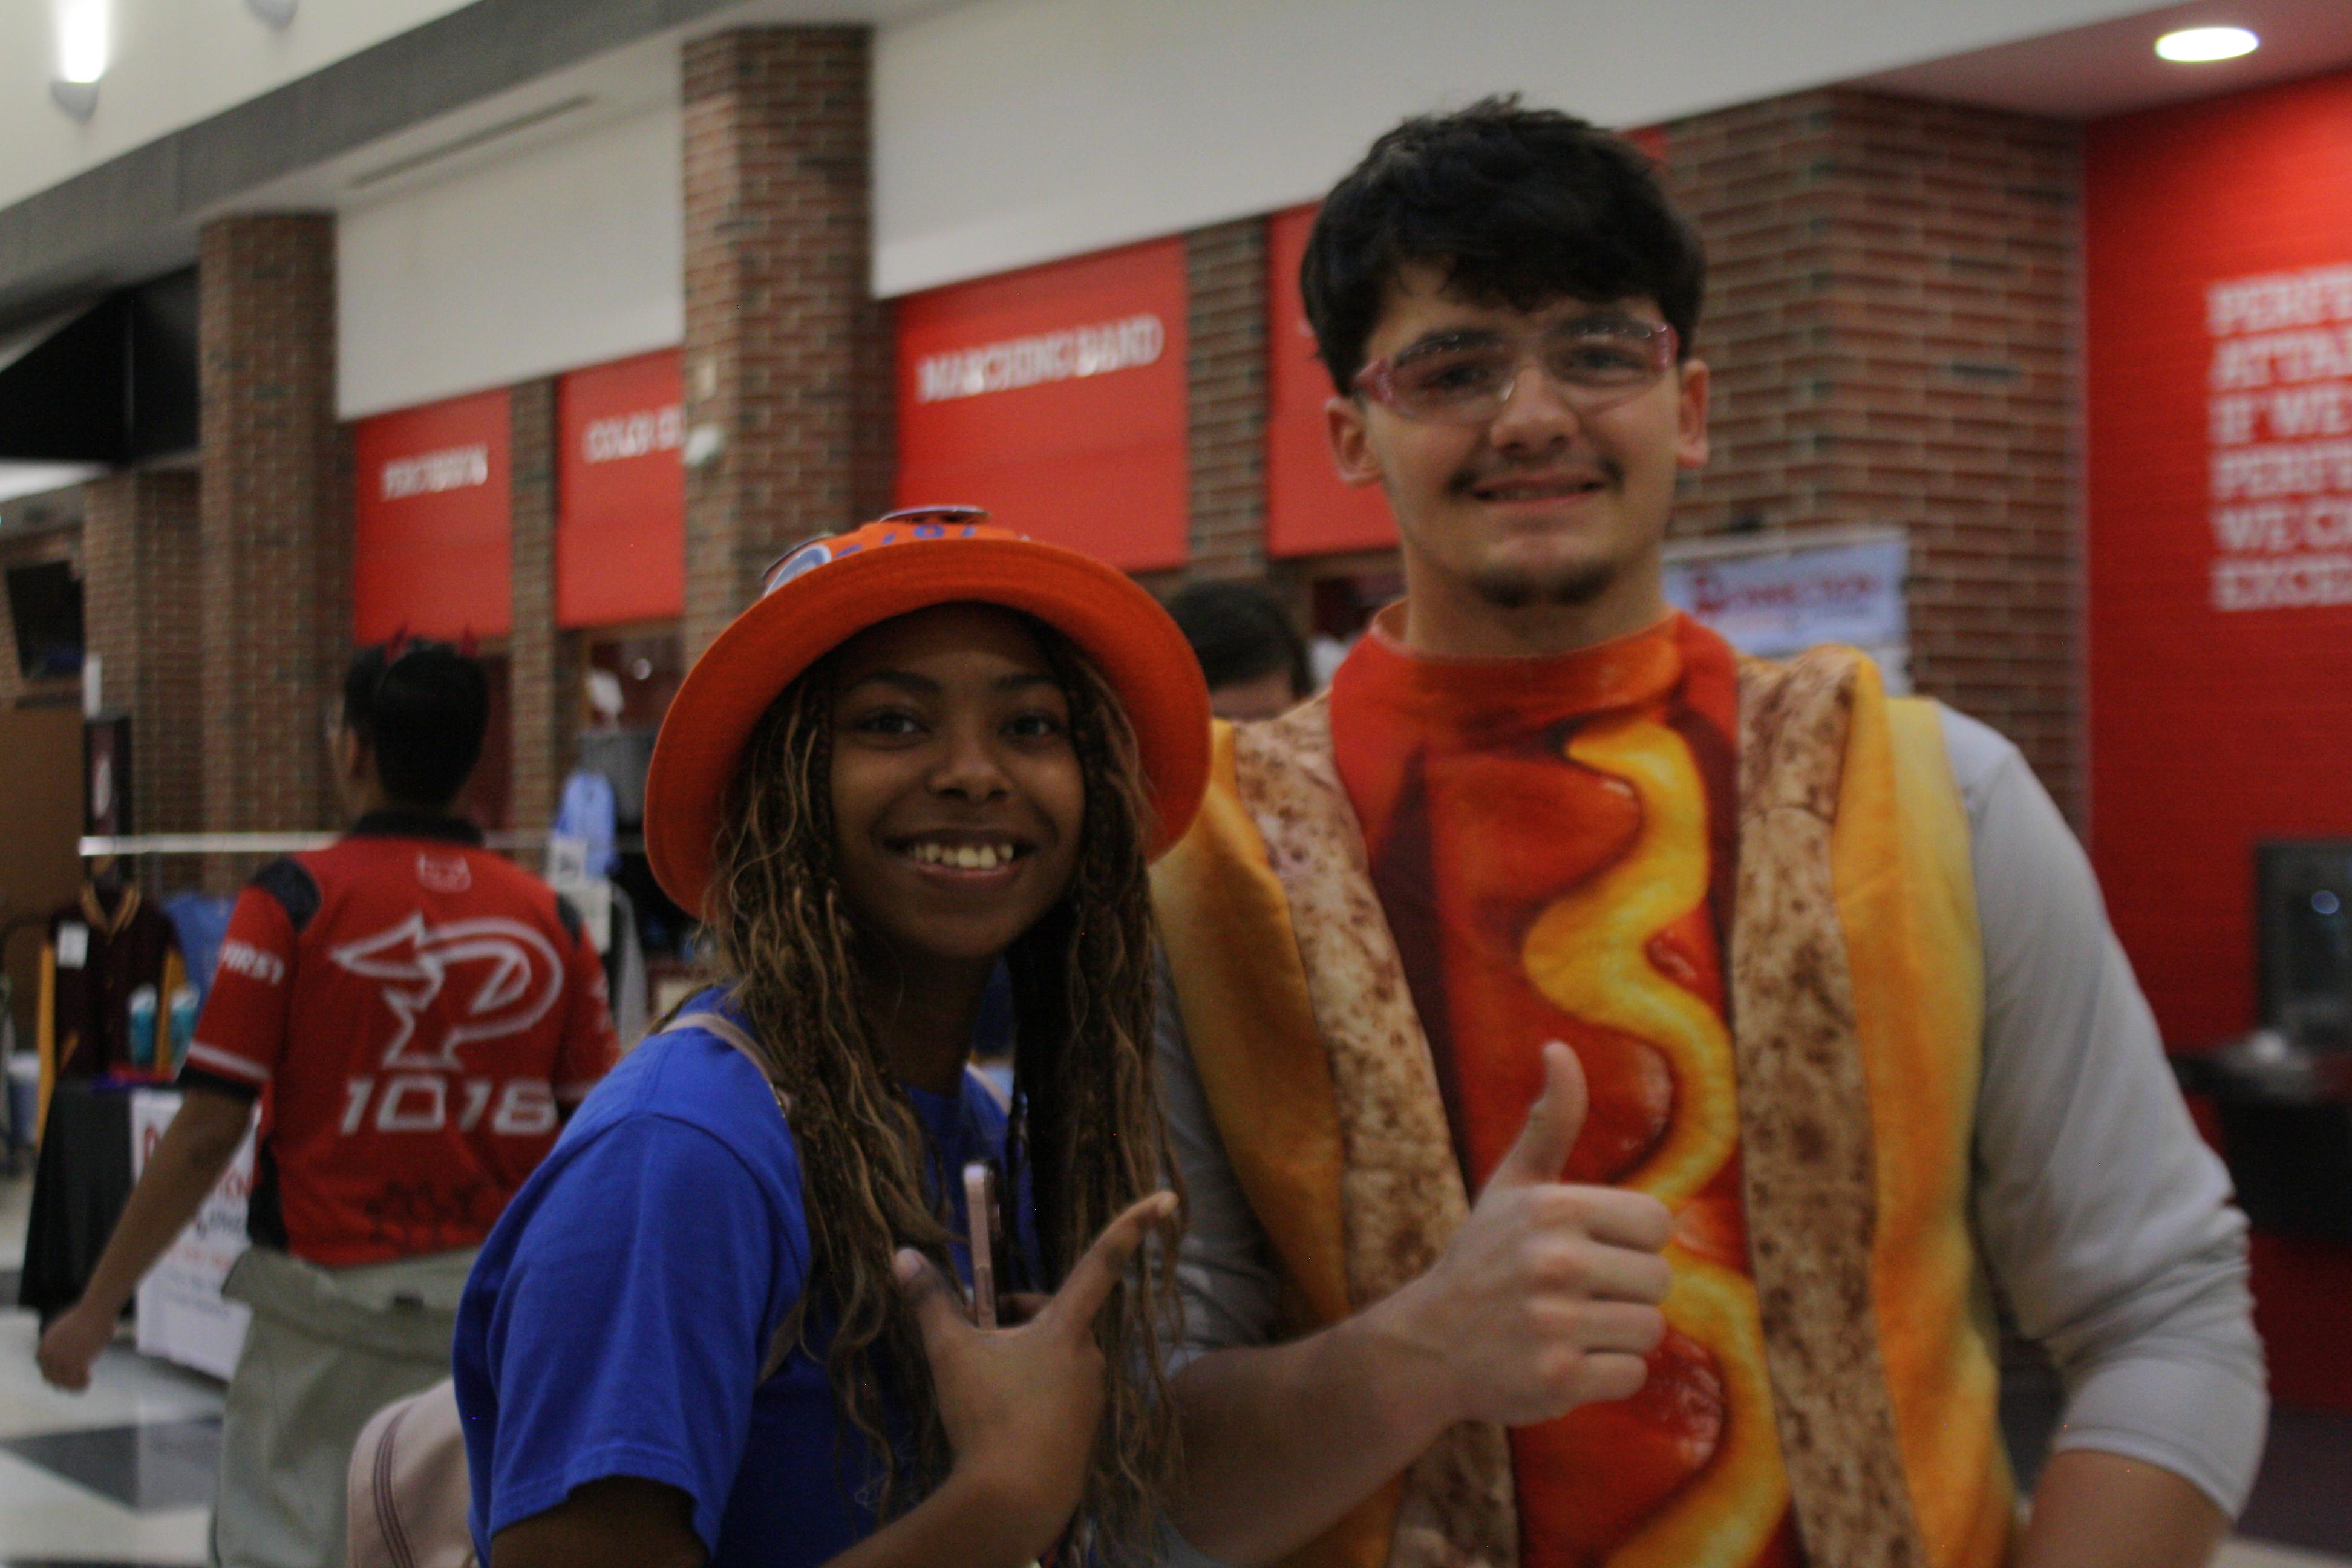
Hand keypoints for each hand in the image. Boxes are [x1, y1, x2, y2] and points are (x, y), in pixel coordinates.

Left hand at [36, 1299, 115, 1391]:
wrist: (96, 1310)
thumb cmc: (88, 1317)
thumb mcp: (68, 1330)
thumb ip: (64, 1343)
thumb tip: (66, 1351)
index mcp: (45, 1347)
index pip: (45, 1371)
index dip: (57, 1376)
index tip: (68, 1376)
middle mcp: (50, 1354)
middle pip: (52, 1379)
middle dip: (64, 1383)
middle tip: (77, 1382)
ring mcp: (62, 1359)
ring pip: (64, 1383)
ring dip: (73, 1385)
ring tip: (84, 1382)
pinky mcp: (77, 1361)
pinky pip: (78, 1381)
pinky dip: (82, 1384)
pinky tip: (89, 1379)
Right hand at [896, 1190, 1176, 1561]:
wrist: (1017, 1498)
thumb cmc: (989, 1415)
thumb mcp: (951, 1353)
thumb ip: (931, 1302)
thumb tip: (904, 1255)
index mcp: (1067, 1325)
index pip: (1104, 1259)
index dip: (1134, 1224)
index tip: (1167, 1196)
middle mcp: (1090, 1354)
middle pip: (1056, 1314)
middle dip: (1017, 1317)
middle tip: (977, 1337)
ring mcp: (1092, 1394)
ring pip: (1055, 1355)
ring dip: (1022, 1356)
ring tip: (983, 1383)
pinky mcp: (1085, 1428)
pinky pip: (1058, 1391)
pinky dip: (1031, 1391)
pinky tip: (1002, 1417)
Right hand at [1381, 1041, 1672, 1427]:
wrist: (1424, 1346)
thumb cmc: (1482, 1260)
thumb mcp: (1512, 1186)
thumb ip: (1550, 1121)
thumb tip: (1560, 1047)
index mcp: (1553, 1208)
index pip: (1657, 1223)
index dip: (1631, 1241)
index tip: (1590, 1249)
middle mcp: (1555, 1262)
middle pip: (1660, 1280)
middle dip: (1625, 1291)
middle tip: (1575, 1296)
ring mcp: (1554, 1324)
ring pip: (1649, 1330)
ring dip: (1615, 1335)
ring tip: (1568, 1329)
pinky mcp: (1557, 1379)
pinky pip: (1631, 1376)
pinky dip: (1604, 1376)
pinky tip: (1562, 1362)